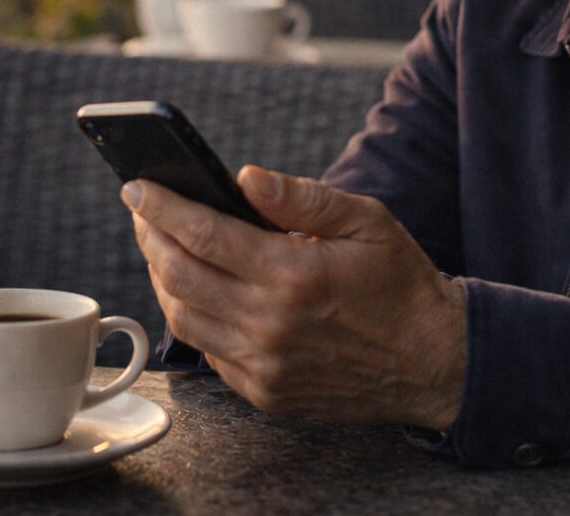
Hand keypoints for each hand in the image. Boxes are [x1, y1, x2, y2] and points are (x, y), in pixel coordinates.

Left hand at [122, 166, 466, 429]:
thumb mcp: (367, 222)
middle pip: (178, 276)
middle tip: (142, 209)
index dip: (161, 206)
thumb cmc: (401, 284)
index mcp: (294, 275)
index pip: (203, 234)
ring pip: (183, 317)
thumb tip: (244, 177)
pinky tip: (196, 289)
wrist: (434, 363)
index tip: (136, 185)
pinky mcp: (264, 392)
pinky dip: (191, 315)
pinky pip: (207, 351)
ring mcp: (264, 365)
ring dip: (162, 277)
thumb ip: (302, 198)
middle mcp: (270, 324)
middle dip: (150, 236)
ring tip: (162, 245)